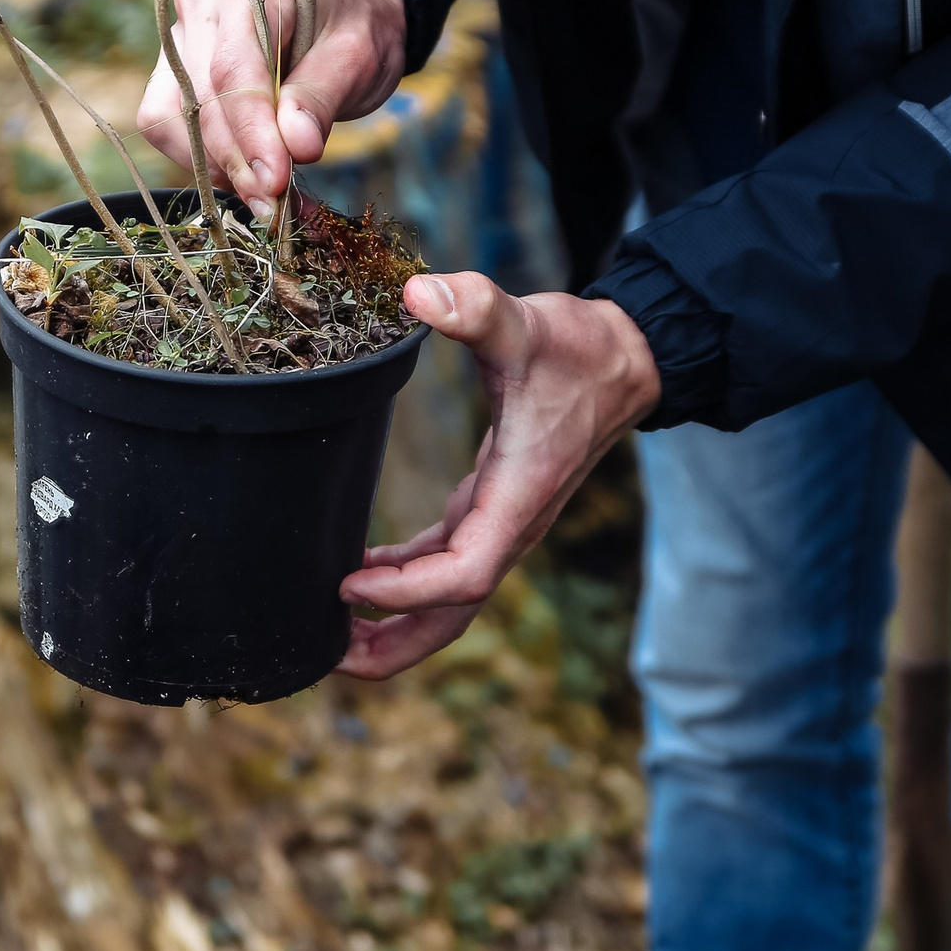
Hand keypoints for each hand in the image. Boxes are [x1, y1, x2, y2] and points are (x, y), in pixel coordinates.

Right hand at [137, 0, 405, 213]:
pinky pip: (167, 128)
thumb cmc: (353, 28)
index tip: (275, 180)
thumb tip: (297, 146)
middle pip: (200, 97)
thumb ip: (322, 96)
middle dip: (237, 161)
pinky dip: (207, 164)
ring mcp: (180, 38)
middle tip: (277, 207)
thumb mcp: (358, 56)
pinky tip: (249, 181)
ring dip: (216, 168)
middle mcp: (203, 3)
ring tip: (268, 199)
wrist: (343, 18)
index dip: (251, 130)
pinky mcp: (173, 74)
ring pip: (171, 118)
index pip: (234, 65)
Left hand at [339, 273, 660, 678]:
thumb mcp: (524, 323)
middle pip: (453, 614)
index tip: (348, 585)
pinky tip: (361, 579)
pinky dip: (406, 582)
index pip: (464, 574)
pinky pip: (448, 565)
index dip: (407, 592)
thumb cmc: (578, 347)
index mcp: (518, 496)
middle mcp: (512, 524)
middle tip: (325, 657)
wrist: (626, 358)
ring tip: (330, 637)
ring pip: (449, 599)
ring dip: (395, 624)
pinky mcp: (494, 508)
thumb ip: (475, 306)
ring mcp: (503, 521)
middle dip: (394, 646)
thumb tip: (417, 293)